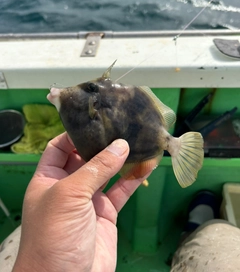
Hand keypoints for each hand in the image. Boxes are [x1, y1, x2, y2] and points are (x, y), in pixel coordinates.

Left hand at [13, 133, 152, 271]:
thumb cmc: (55, 236)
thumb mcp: (70, 195)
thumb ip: (96, 169)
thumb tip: (120, 145)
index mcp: (49, 178)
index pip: (59, 147)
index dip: (75, 134)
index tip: (96, 122)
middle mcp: (68, 186)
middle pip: (86, 156)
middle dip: (102, 143)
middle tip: (122, 126)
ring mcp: (89, 199)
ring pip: (107, 172)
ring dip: (122, 159)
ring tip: (139, 141)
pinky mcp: (107, 212)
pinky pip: (121, 190)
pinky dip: (134, 178)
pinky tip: (147, 164)